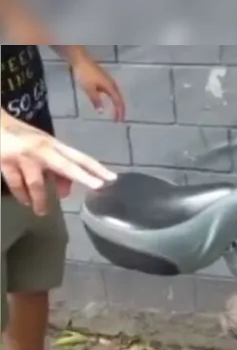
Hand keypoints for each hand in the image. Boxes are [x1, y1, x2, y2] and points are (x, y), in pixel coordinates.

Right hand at [0, 114, 116, 215]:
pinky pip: (17, 185)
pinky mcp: (5, 162)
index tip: (112, 178)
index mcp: (54, 145)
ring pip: (37, 184)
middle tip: (97, 186)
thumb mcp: (43, 149)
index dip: (96, 169)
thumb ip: (56, 169)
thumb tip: (66, 192)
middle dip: (83, 176)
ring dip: (41, 200)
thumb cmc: (22, 138)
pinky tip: (26, 202)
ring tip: (42, 212)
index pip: (80, 158)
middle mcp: (42, 149)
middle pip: (65, 165)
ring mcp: (23, 156)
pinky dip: (23, 195)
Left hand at [73, 56, 125, 120]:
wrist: (80, 59)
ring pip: (115, 94)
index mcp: (110, 87)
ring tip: (116, 111)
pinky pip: (111, 91)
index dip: (119, 112)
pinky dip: (112, 98)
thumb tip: (101, 112)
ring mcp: (108, 80)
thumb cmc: (85, 74)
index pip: (118, 102)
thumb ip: (96, 100)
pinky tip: (106, 99)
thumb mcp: (89, 89)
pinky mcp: (103, 78)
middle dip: (120, 109)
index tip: (119, 121)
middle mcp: (112, 84)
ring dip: (117, 103)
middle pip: (119, 98)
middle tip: (119, 118)